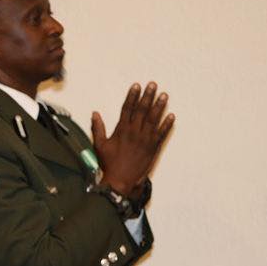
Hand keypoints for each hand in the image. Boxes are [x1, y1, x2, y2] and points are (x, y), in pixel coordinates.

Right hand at [91, 82, 173, 197]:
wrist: (120, 180)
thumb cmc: (109, 163)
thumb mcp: (99, 145)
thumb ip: (98, 128)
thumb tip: (95, 114)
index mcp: (121, 130)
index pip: (127, 108)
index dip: (132, 96)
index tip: (136, 86)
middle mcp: (134, 132)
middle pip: (142, 110)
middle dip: (147, 96)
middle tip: (153, 85)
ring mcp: (145, 139)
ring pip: (153, 119)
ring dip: (159, 107)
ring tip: (164, 95)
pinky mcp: (153, 147)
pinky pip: (162, 134)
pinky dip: (167, 125)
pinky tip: (171, 116)